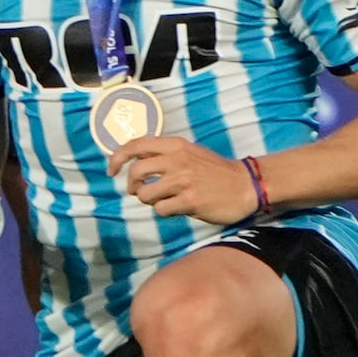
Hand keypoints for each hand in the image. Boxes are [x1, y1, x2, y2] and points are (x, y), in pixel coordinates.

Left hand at [109, 133, 262, 224]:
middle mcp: (176, 160)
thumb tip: (134, 162)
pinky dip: (163, 211)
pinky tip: (176, 208)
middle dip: (132, 185)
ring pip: (145, 194)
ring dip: (149, 200)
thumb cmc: (214, 170)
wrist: (246, 184)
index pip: (134, 146)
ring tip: (162, 200)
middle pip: (135, 172)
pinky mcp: (191, 201)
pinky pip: (161, 209)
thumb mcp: (189, 152)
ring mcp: (183, 181)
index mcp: (174, 145)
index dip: (116, 158)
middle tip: (138, 191)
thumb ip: (164, 154)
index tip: (111, 170)